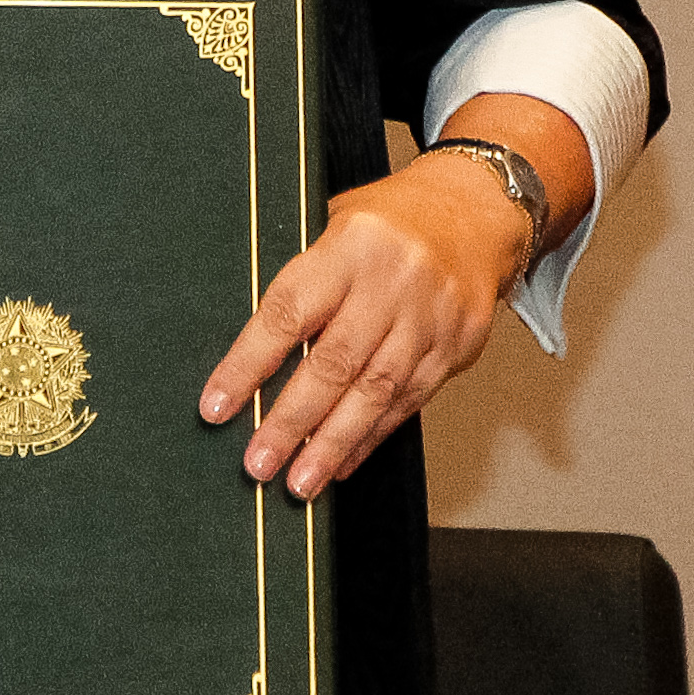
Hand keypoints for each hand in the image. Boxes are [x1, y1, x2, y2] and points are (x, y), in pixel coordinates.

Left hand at [196, 154, 529, 502]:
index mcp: (353, 244)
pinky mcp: (455, 346)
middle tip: (258, 462)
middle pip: (335, 362)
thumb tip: (249, 361)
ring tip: (298, 482)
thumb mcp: (339, 226)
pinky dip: (371, 437)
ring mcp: (430, 317)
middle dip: (291, 420)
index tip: (217, 406)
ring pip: (375, 391)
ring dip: (331, 443)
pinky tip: (341, 462)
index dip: (248, 364)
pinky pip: (409, 401)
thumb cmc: (392, 223)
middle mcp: (394, 280)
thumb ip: (304, 284)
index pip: (289, 312)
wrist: (476, 212)